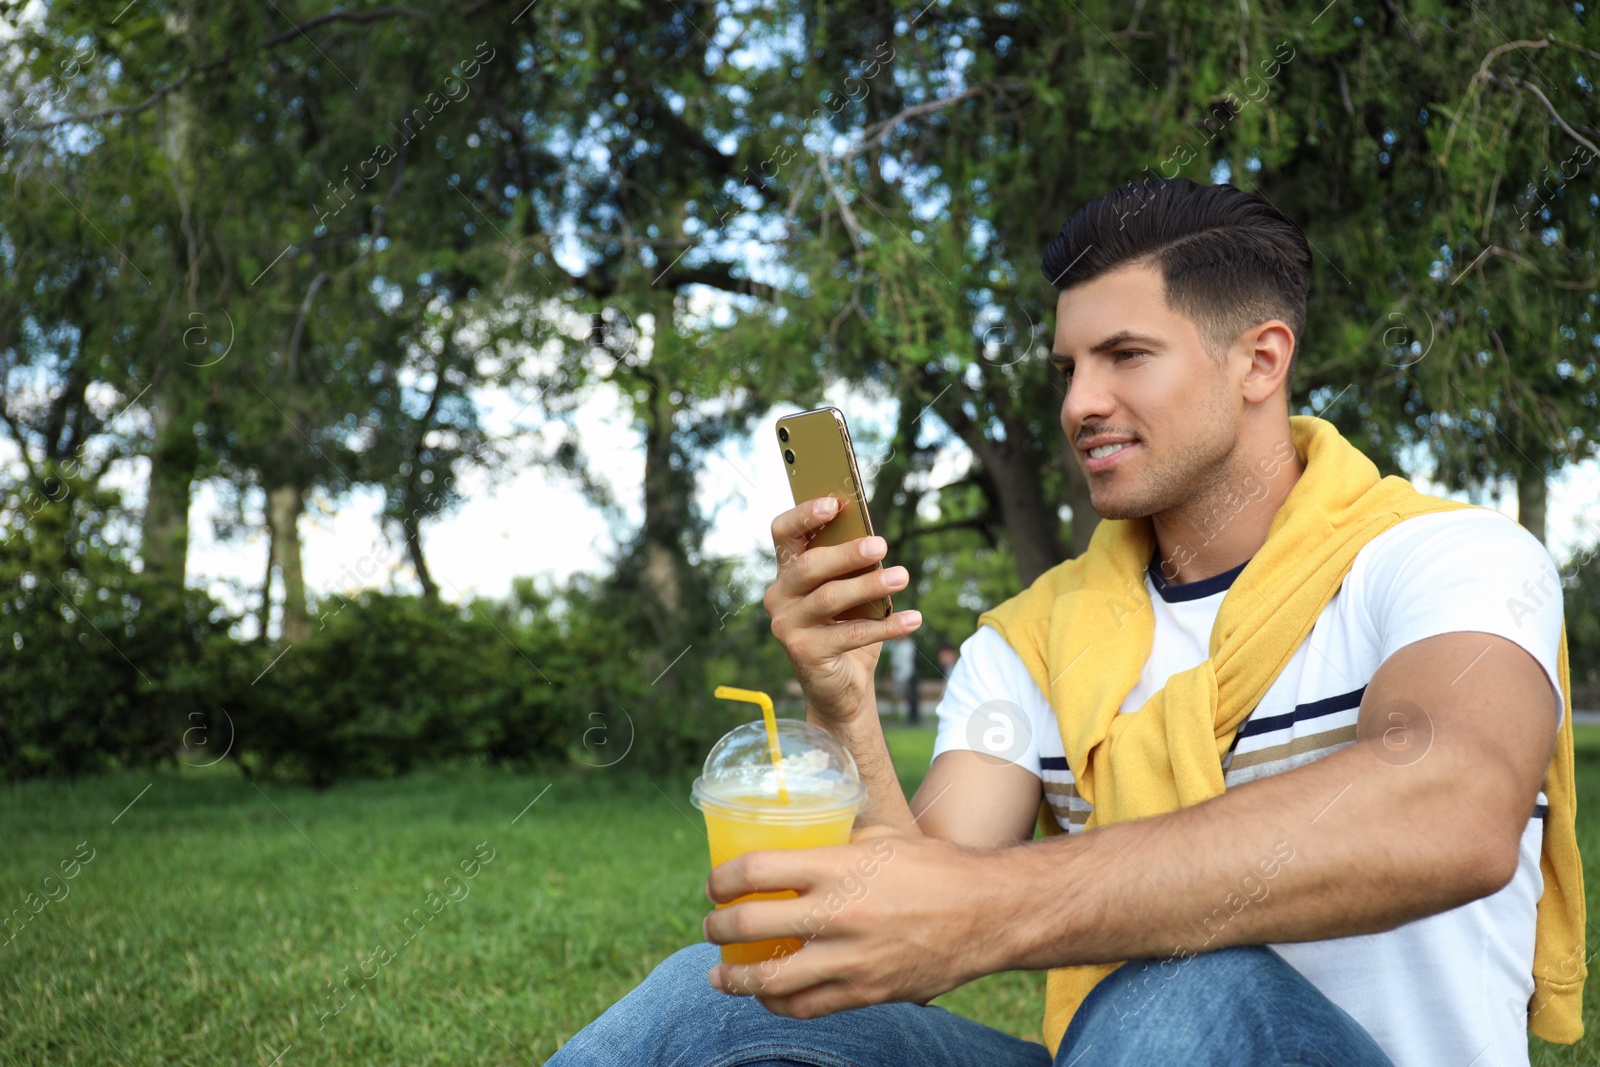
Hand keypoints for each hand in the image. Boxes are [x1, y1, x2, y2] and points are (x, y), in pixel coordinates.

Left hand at [701, 825, 995, 1018]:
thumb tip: (802, 839)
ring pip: (770, 979)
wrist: (987, 913)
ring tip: (719, 975)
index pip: (756, 871)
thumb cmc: (936, 866)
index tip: (715, 885)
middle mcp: (838, 913)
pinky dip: (777, 1004)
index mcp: (838, 866)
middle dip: (718, 928)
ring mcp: (851, 959)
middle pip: (751, 925)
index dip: (722, 880)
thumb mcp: (883, 836)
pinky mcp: (866, 991)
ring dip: (735, 978)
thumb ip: (838, 840)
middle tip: (712, 926)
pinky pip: (807, 1006)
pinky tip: (766, 997)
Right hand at [763, 497, 921, 728]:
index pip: (783, 533)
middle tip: (881, 544)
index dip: (805, 515)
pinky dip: (886, 626)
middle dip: (847, 553)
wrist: (842, 688)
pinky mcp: (803, 653)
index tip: (836, 504)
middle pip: (808, 566)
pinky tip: (913, 619)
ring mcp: (786, 626)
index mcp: (787, 572)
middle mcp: (778, 596)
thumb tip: (874, 541)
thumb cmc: (847, 629)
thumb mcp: (850, 593)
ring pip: (829, 598)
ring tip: (903, 576)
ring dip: (870, 585)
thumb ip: (852, 567)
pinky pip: (850, 634)